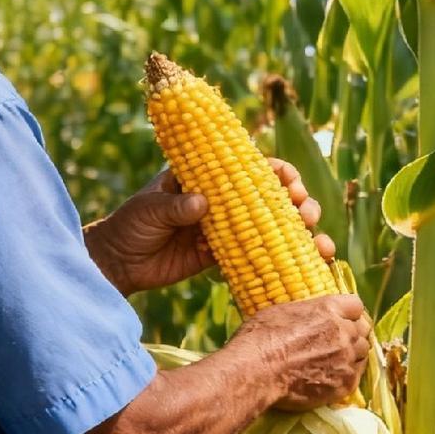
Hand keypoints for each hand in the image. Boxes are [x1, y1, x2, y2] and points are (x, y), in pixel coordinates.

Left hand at [85, 160, 335, 297]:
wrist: (117, 263)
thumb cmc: (130, 224)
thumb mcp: (149, 210)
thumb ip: (175, 206)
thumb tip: (202, 203)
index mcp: (208, 177)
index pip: (251, 166)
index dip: (277, 172)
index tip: (290, 183)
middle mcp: (223, 200)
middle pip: (272, 196)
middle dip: (298, 202)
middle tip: (306, 212)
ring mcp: (226, 229)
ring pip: (272, 226)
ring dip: (299, 232)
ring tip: (317, 242)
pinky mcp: (223, 258)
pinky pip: (257, 257)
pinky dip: (281, 261)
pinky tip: (305, 267)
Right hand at [237, 292, 370, 410]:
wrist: (256, 371)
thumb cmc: (260, 338)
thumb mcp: (282, 312)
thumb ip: (307, 313)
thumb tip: (311, 318)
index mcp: (329, 308)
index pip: (355, 305)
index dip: (348, 313)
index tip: (342, 319)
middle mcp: (344, 331)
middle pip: (363, 330)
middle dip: (353, 334)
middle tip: (338, 342)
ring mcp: (347, 358)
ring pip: (363, 353)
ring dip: (353, 355)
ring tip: (335, 361)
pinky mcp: (345, 383)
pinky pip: (357, 376)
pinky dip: (348, 375)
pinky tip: (334, 377)